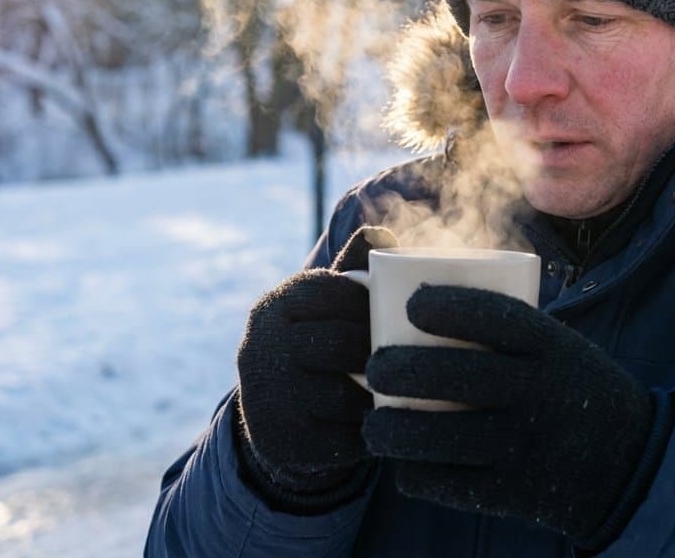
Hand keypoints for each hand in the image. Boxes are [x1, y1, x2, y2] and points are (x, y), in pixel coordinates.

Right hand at [235, 225, 395, 509]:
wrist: (276, 418)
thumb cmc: (316, 344)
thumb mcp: (325, 305)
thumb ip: (353, 267)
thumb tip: (383, 233)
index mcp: (274, 308)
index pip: (330, 291)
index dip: (370, 303)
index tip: (397, 311)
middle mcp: (261, 349)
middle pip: (339, 343)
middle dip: (379, 350)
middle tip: (414, 355)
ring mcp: (268, 399)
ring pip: (345, 395)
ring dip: (380, 396)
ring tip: (406, 390)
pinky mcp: (282, 442)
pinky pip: (343, 438)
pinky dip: (371, 434)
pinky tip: (387, 426)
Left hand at [362, 285, 656, 547]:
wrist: (629, 464)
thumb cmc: (573, 390)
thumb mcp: (562, 349)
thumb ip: (510, 331)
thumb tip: (421, 301)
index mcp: (555, 350)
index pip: (494, 317)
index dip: (446, 306)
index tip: (411, 305)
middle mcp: (541, 395)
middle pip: (453, 376)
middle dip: (398, 369)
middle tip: (376, 367)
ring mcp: (527, 448)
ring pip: (438, 438)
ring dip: (392, 430)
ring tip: (375, 425)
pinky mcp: (514, 494)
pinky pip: (446, 484)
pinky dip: (416, 474)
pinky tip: (407, 463)